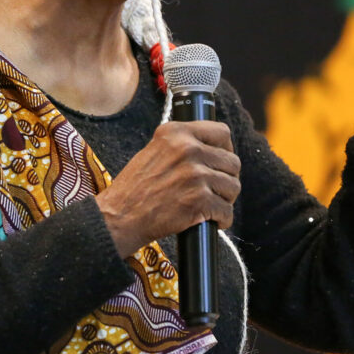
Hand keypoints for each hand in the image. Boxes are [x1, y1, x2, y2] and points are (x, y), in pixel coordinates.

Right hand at [95, 121, 240, 257]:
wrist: (120, 216)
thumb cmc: (134, 188)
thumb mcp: (154, 151)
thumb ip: (181, 145)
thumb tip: (212, 150)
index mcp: (176, 133)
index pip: (221, 131)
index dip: (226, 148)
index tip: (221, 160)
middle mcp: (188, 149)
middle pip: (232, 162)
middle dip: (227, 178)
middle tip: (215, 189)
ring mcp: (195, 174)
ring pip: (233, 186)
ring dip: (225, 199)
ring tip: (212, 206)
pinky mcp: (199, 200)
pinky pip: (226, 211)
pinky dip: (222, 220)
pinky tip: (211, 221)